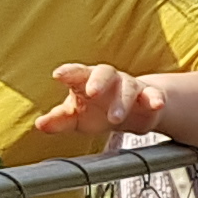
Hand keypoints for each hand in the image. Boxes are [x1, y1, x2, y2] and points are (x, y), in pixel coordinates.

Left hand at [35, 62, 163, 138]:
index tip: (58, 75)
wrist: (130, 114)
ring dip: (122, 101)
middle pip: (104, 73)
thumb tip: (40, 125)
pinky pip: (153, 95)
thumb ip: (59, 120)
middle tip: (91, 92)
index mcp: (86, 81)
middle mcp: (109, 80)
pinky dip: (156, 98)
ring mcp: (129, 86)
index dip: (68, 72)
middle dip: (98, 81)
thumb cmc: (96, 111)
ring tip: (115, 118)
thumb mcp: (76, 117)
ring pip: (127, 87)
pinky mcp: (148, 96)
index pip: (77, 73)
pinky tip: (157, 104)